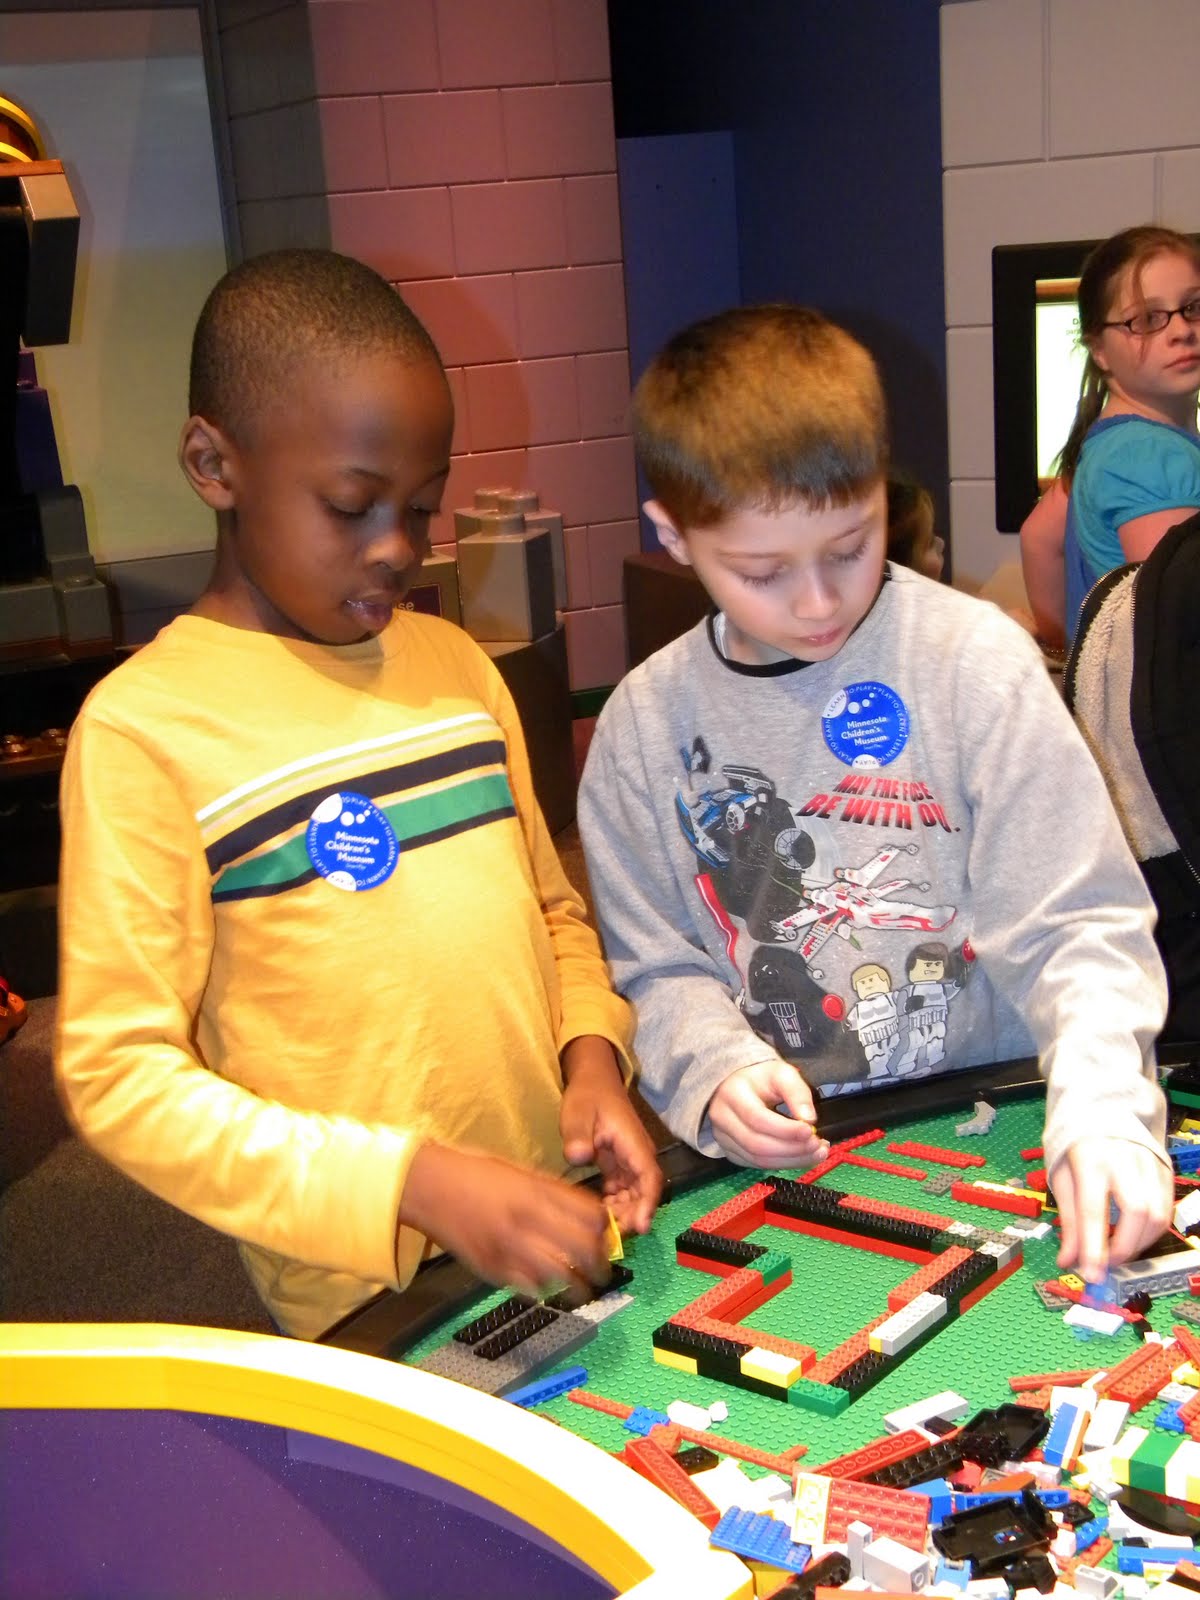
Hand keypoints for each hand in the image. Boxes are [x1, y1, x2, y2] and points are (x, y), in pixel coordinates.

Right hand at [399, 1142, 610, 1298]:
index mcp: (536, 1192)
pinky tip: (548, 1285)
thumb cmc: (474, 1173)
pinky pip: (529, 1288)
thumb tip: (585, 1214)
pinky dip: (544, 1289)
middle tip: (603, 1271)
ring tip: (583, 1288)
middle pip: (582, 1250)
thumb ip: (551, 1193)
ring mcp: (508, 1248)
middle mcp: (526, 1221)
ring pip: (559, 1277)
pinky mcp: (491, 1270)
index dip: (605, 1230)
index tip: (607, 1237)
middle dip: (599, 1265)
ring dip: (576, 1286)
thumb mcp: (519, 1171)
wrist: (427, 1186)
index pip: (590, 1217)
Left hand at [560, 1036, 662, 1235]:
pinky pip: (623, 1192)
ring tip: (602, 1227)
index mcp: (634, 1143)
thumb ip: (578, 1135)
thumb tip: (579, 1157)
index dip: (647, 1204)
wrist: (592, 1081)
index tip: (639, 1226)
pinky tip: (599, 1214)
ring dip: (623, 1213)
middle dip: (633, 1215)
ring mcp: (630, 1162)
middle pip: (645, 1193)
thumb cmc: (588, 1095)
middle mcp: (638, 1156)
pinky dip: (615, 1205)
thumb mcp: (578, 1112)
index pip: (650, 1178)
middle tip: (610, 1234)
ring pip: (635, 1195)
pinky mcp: (619, 1166)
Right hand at [708, 1059, 829, 1169]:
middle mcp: (722, 1119)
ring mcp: (724, 1139)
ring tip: (816, 1153)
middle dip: (792, 1149)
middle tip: (818, 1146)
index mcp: (732, 1094)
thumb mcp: (781, 1074)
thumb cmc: (760, 1079)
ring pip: (757, 1160)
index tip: (810, 1131)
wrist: (735, 1085)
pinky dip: (783, 1164)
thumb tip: (809, 1119)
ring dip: (791, 1161)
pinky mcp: (731, 1153)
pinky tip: (801, 1156)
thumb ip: (797, 1092)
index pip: (757, 1118)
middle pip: (756, 1144)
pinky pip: (758, 1165)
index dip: (785, 1130)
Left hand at [1053, 1136, 1173, 1283]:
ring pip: (1157, 1214)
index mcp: (1090, 1159)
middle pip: (1136, 1212)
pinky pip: (1166, 1209)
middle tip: (1108, 1264)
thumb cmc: (1078, 1146)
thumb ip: (1068, 1221)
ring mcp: (1149, 1163)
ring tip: (1120, 1251)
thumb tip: (1068, 1261)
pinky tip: (1136, 1236)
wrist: (1104, 1112)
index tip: (1091, 1275)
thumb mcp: (1062, 1177)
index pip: (1093, 1209)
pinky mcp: (1165, 1170)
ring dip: (1141, 1243)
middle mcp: (1124, 1160)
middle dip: (1124, 1247)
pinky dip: (1152, 1231)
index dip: (1093, 1247)